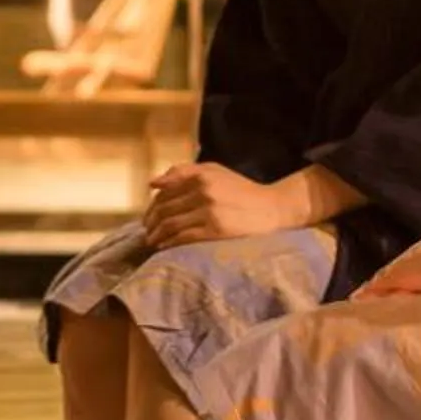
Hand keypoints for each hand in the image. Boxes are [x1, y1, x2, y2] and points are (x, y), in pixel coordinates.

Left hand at [142, 163, 301, 249]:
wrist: (273, 208)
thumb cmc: (242, 190)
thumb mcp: (215, 172)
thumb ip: (185, 172)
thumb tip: (153, 183)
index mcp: (200, 176)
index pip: (164, 192)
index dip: (151, 207)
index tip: (148, 218)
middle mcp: (203, 190)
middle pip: (164, 208)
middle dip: (151, 222)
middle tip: (147, 233)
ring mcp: (209, 210)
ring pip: (171, 223)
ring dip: (156, 234)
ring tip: (152, 242)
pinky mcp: (216, 229)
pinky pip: (184, 236)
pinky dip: (170, 242)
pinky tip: (164, 247)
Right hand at [357, 228, 420, 297]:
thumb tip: (394, 303)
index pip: (394, 279)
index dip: (373, 292)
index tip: (355, 303)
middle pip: (395, 268)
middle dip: (377, 284)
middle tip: (361, 300)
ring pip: (404, 258)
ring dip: (390, 274)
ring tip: (378, 289)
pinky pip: (417, 249)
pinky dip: (406, 262)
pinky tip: (403, 272)